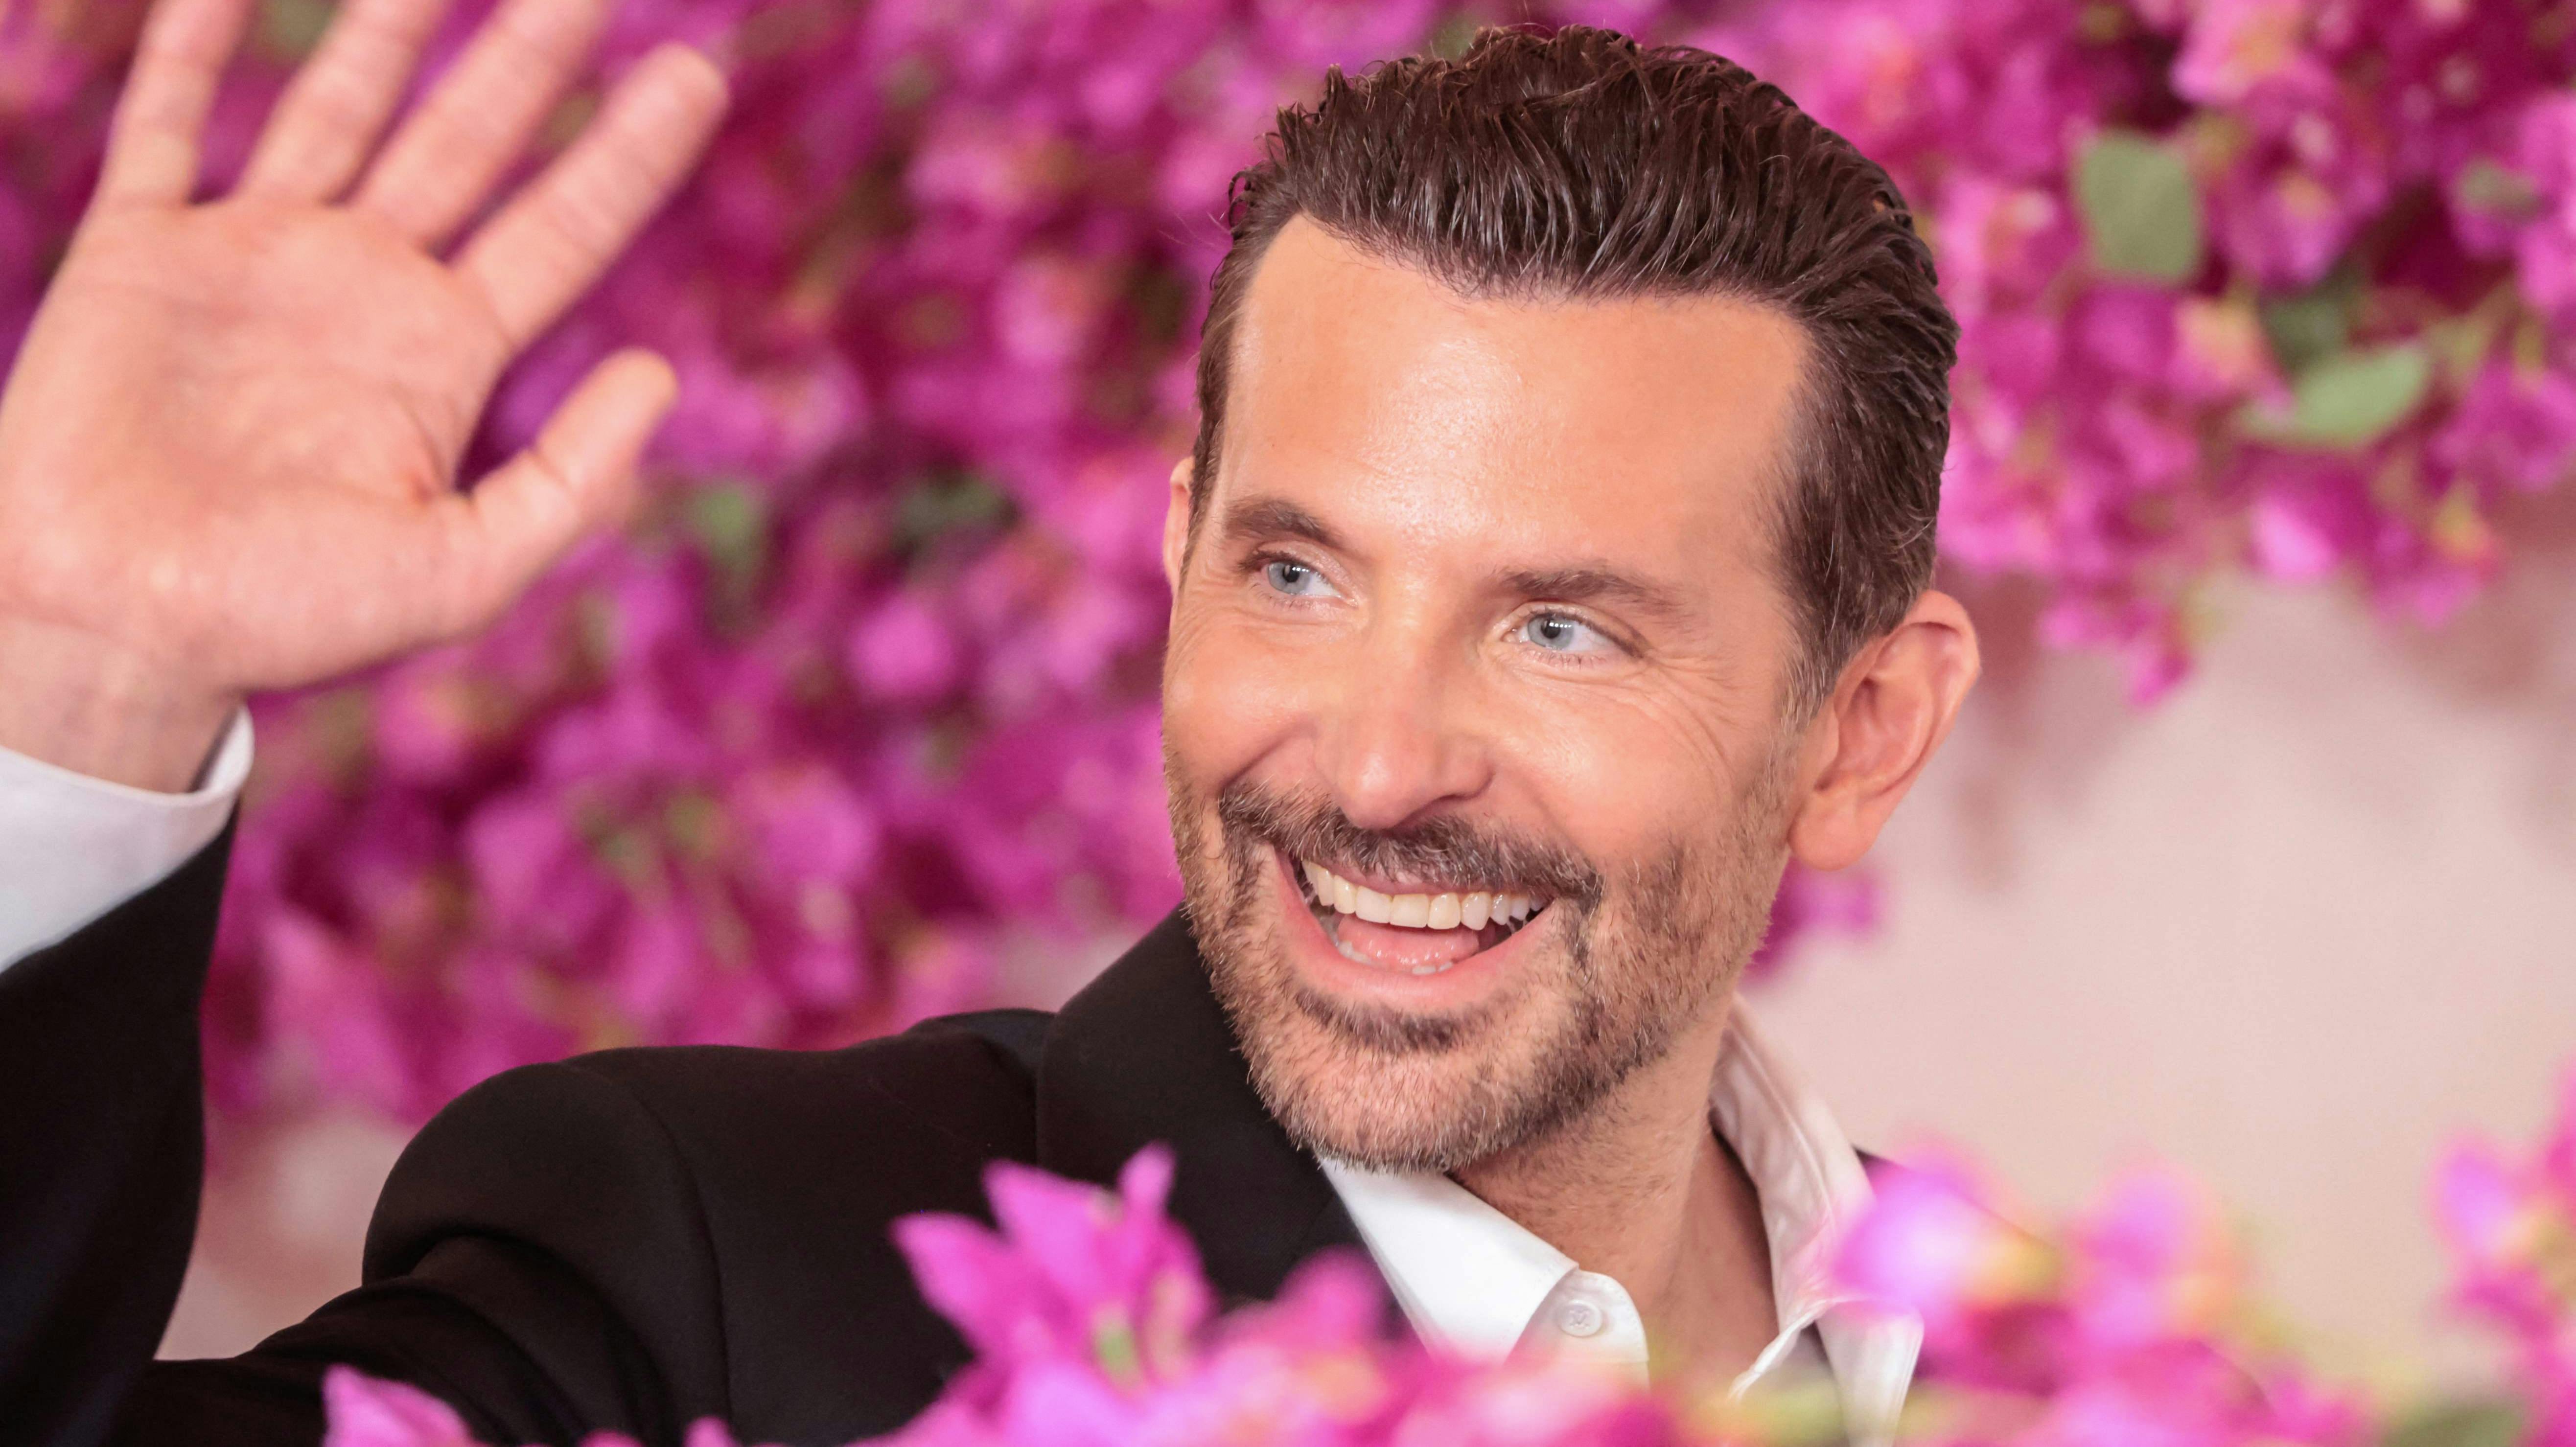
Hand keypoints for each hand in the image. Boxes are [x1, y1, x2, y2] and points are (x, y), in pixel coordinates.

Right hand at [0, 0, 728, 790]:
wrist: (120, 628)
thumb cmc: (285, 618)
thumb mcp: (463, 571)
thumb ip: (569, 481)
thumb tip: (659, 373)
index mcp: (443, 356)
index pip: (562, 228)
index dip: (628, 152)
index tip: (696, 75)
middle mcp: (361, 289)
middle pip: (469, 142)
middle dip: (529, 58)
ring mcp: (252, 260)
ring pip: (338, 108)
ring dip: (389, 27)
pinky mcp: (138, 255)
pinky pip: (166, 129)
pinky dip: (191, 50)